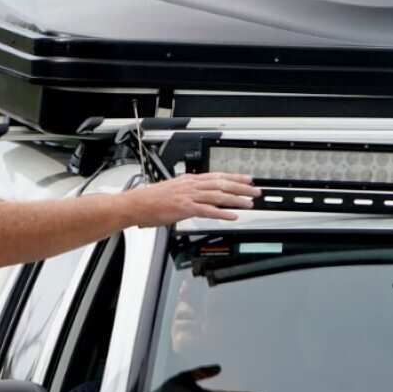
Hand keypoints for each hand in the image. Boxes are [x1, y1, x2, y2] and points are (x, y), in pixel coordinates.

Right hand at [124, 173, 259, 226]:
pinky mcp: (185, 208)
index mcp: (189, 180)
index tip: (248, 180)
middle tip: (255, 192)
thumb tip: (199, 197)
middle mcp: (191, 185)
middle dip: (241, 188)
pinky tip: (232, 216)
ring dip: (236, 200)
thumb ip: (188, 192)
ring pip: (218, 196)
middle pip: (222, 184)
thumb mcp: (174, 191)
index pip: (217, 176)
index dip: (235, 177)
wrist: (137, 204)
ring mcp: (189, 196)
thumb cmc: (151, 200)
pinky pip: (208, 210)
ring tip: (249, 204)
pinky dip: (222, 213)